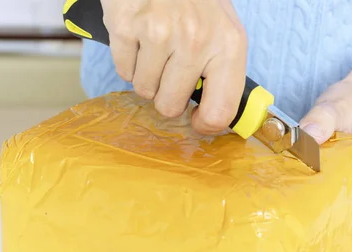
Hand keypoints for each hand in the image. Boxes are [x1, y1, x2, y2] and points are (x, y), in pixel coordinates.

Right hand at [101, 0, 247, 133]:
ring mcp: (159, 33)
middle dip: (166, 94)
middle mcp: (196, 41)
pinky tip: (140, 37)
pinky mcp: (126, 26)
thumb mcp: (224, 29)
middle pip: (170, 106)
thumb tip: (216, 117)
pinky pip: (123, 70)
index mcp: (228, 45)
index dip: (205, 125)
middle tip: (169, 70)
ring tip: (156, 46)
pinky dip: (128, 60)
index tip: (196, 121)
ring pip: (144, 90)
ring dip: (147, 75)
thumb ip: (222, 72)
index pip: (221, 112)